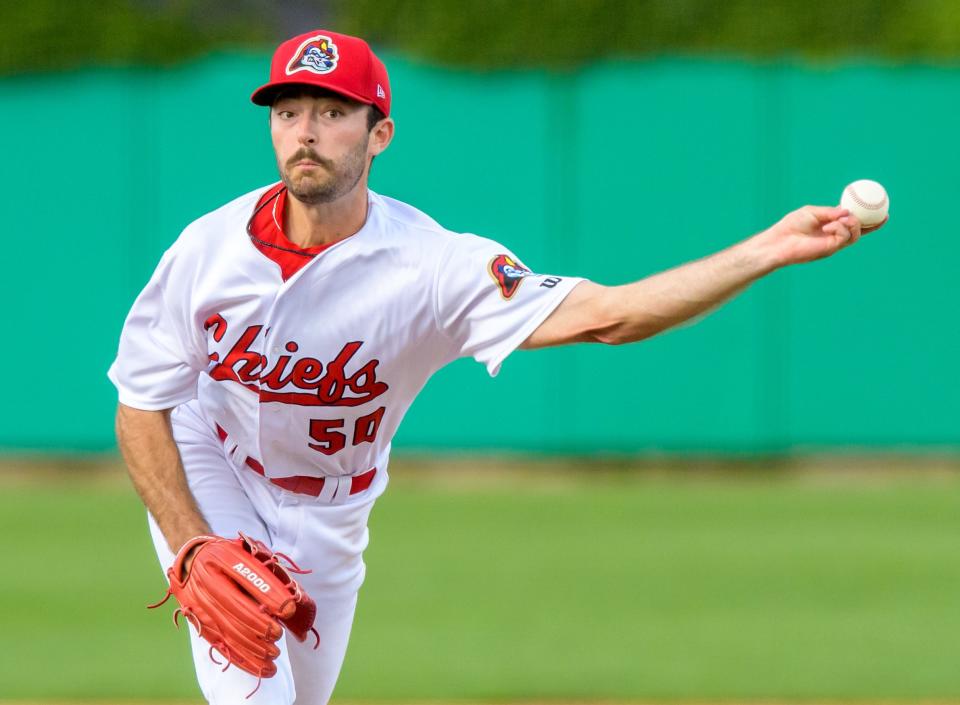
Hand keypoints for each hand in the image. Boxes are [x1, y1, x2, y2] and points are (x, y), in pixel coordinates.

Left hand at [756, 205, 885, 267]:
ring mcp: (832, 244)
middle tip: (864, 214)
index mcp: (831, 227)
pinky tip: (829, 226)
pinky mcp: (829, 250)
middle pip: (858, 231)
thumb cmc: (791, 226)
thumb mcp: (812, 212)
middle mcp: (834, 237)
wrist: (779, 241)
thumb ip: (830, 212)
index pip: (853, 224)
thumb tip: (847, 211)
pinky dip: (839, 229)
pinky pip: (843, 238)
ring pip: (854, 235)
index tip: (884, 213)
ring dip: (851, 224)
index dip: (869, 221)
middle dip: (865, 223)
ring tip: (841, 219)